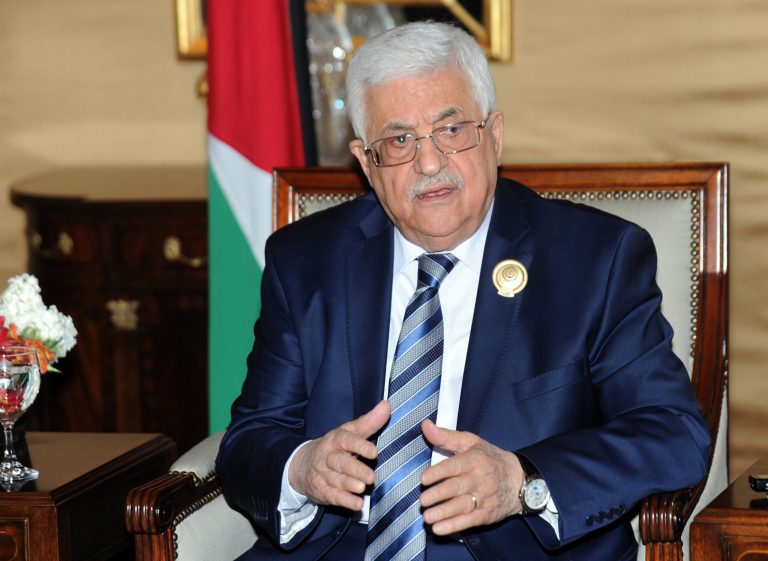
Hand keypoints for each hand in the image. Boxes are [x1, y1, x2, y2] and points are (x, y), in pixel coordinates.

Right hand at [288, 400, 389, 510]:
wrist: (302, 464)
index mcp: (335, 439)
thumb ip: (369, 421)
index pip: (346, 441)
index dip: (360, 446)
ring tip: (362, 488)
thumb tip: (386, 405)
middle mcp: (327, 456)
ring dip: (349, 485)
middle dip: (355, 470)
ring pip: (336, 480)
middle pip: (341, 463)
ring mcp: (323, 474)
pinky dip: (345, 501)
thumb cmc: (334, 446)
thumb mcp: (349, 432)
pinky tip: (357, 504)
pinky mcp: (322, 490)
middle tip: (371, 477)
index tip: (374, 452)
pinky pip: (333, 496)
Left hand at [420, 419, 525, 534]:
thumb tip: (425, 425)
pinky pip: (469, 521)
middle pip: (457, 487)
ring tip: (427, 517)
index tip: (423, 479)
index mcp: (474, 459)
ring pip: (462, 506)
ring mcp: (484, 498)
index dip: (438, 473)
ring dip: (443, 513)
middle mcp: (480, 479)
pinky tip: (439, 529)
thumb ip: (446, 436)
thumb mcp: (470, 442)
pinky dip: (454, 526)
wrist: (519, 479)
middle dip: (438, 495)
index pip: (454, 466)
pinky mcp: (487, 514)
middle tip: (422, 500)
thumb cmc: (489, 458)